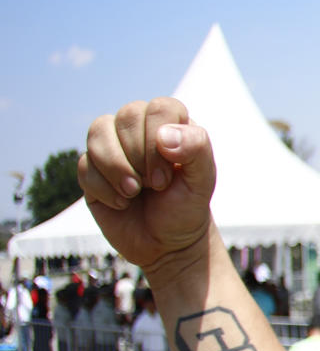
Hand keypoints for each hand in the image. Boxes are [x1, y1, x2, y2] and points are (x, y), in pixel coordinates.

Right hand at [77, 98, 216, 275]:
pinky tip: (122, 203)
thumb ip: (196, 150)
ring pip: (98, 132)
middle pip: (127, 116)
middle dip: (140, 156)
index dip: (160, 139)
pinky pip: (84, 164)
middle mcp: (140, 128)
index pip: (161, 107)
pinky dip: (103, 188)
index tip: (167, 176)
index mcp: (172, 124)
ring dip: (116, 167)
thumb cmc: (187, 206)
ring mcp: (113, 147)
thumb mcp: (203, 181)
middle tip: (156, 186)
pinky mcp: (91, 169)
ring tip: (134, 192)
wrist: (165, 243)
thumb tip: (164, 135)